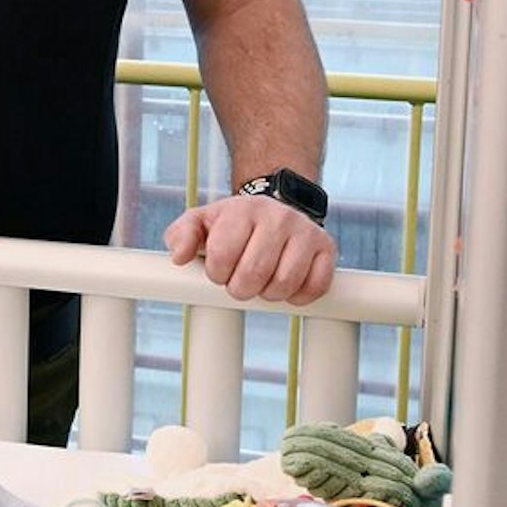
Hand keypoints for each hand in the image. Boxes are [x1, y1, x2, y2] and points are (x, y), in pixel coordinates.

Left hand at [164, 194, 337, 304]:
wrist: (275, 209)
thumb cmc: (233, 223)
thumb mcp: (200, 222)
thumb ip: (181, 235)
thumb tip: (179, 257)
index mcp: (242, 210)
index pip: (222, 254)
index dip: (217, 274)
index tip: (219, 272)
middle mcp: (277, 217)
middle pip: (254, 273)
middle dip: (240, 288)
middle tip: (239, 284)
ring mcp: (305, 231)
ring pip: (284, 283)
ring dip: (268, 294)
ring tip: (261, 284)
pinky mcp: (327, 247)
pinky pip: (315, 286)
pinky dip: (298, 296)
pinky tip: (286, 286)